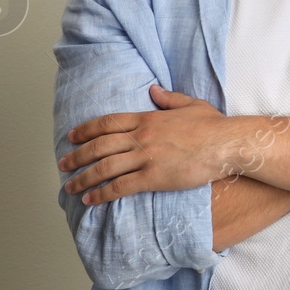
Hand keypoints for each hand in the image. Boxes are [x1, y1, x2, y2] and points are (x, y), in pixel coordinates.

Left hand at [59, 84, 244, 204]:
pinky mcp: (153, 177)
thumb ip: (168, 98)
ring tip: (70, 188)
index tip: (71, 138)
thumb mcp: (190, 104)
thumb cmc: (213, 125)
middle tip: (62, 165)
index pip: (107, 123)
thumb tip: (153, 89)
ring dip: (83, 179)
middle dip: (77, 156)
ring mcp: (146, 157)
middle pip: (99, 146)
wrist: (226, 144)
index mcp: (148, 118)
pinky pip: (120, 187)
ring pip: (104, 168)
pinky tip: (91, 200)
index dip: (85, 130)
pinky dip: (102, 194)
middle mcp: (141, 137)